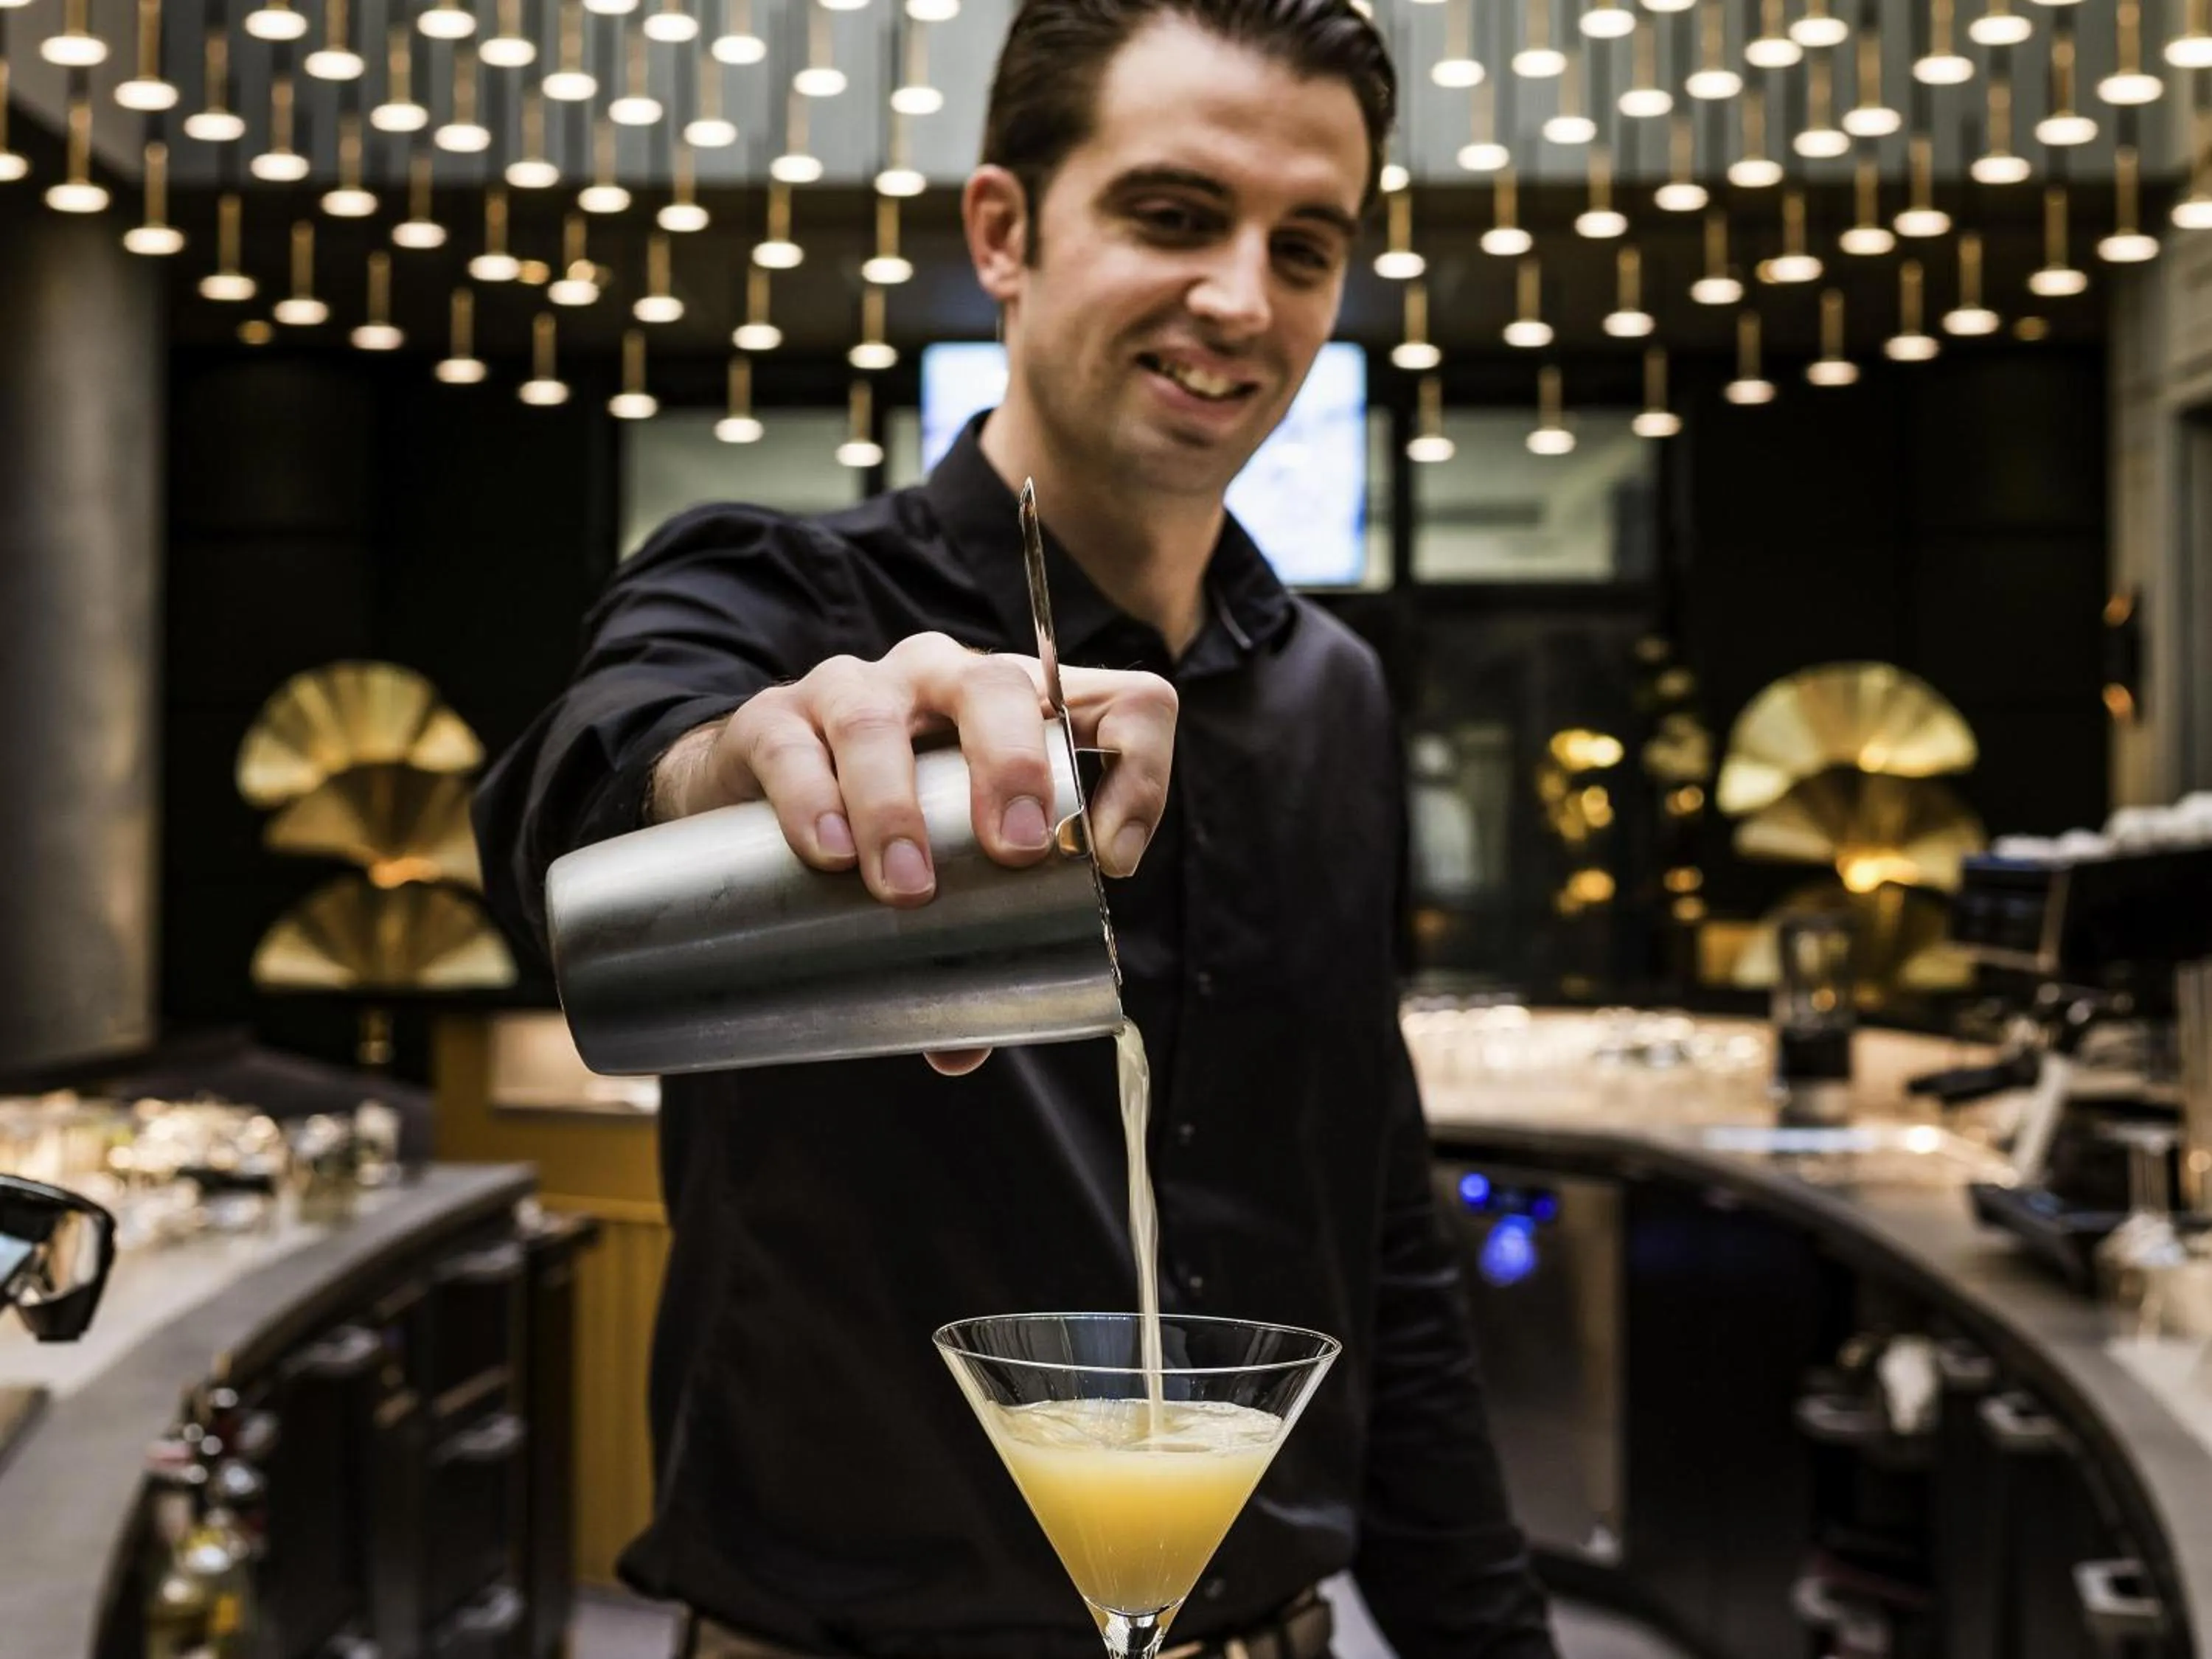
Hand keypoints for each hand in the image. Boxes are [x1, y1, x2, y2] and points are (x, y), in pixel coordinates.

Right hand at [650, 633, 1176, 1071]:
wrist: (751, 789)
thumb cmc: (888, 824)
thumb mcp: (954, 860)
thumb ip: (968, 945)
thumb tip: (962, 1049)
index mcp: (1020, 712)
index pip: (1124, 701)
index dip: (1140, 767)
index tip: (1110, 860)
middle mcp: (943, 680)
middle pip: (997, 684)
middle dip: (1013, 765)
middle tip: (1015, 852)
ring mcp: (854, 690)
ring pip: (879, 719)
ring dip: (896, 805)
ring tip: (906, 886)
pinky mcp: (771, 719)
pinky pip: (792, 746)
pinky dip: (812, 798)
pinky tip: (828, 853)